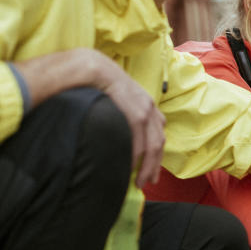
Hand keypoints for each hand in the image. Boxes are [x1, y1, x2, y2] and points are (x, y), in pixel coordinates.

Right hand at [89, 50, 163, 187]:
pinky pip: (139, 140)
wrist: (92, 67)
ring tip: (139, 182)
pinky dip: (136, 156)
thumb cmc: (98, 83)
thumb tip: (117, 133)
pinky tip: (130, 167)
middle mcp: (150, 108)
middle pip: (159, 143)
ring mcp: (145, 110)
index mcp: (148, 105)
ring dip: (146, 166)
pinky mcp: (135, 112)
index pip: (158, 134)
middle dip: (154, 165)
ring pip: (152, 145)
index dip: (156, 154)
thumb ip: (122, 116)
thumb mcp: (117, 100)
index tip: (152, 170)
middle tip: (148, 182)